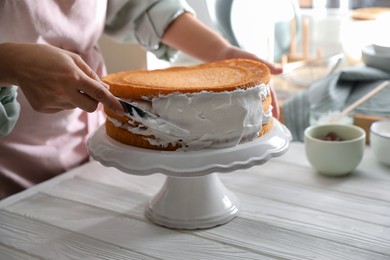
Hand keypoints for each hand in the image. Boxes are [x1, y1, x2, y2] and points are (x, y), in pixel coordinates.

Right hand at [0, 43, 122, 113]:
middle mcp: (63, 91)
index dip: (112, 102)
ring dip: (74, 98)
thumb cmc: (47, 57)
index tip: (121, 110)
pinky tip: (51, 89)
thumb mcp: (72, 58)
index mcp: (73, 76)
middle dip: (93, 102)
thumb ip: (90, 74)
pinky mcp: (44, 108)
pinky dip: (62, 100)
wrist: (18, 63)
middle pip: (90, 107)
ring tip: (60, 84)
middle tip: (86, 90)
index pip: (98, 93)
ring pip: (75, 106)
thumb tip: (105, 89)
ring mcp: (52, 101)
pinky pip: (62, 108)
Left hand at [162, 13, 280, 117]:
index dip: (273, 107)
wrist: (219, 54)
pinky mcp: (231, 92)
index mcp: (260, 81)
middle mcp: (252, 87)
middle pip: (260, 102)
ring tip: (253, 125)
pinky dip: (240, 110)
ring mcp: (241, 91)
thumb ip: (266, 65)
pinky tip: (237, 118)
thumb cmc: (239, 56)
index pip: (270, 96)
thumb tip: (282, 70)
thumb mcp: (253, 59)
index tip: (276, 118)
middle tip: (265, 127)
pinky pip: (237, 103)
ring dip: (252, 114)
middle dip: (264, 113)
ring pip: (249, 104)